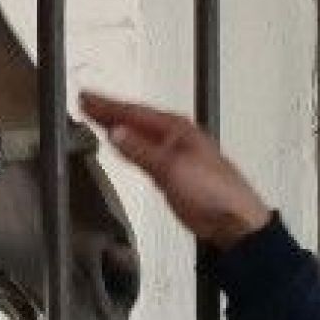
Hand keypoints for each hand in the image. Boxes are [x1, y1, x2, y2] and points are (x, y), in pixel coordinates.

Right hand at [79, 92, 271, 247]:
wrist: (234, 222)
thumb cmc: (213, 191)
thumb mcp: (171, 167)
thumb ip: (140, 150)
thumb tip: (115, 132)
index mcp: (176, 128)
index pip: (133, 112)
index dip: (107, 105)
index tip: (84, 97)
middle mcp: (175, 137)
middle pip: (136, 119)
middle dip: (110, 111)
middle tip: (85, 102)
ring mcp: (175, 155)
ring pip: (139, 134)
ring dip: (119, 127)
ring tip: (98, 119)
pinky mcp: (174, 174)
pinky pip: (144, 152)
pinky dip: (129, 147)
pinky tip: (122, 147)